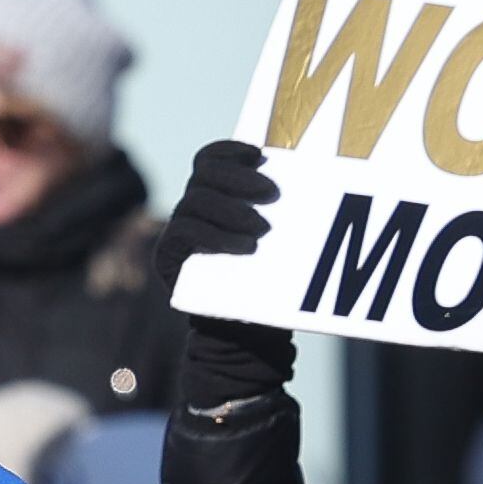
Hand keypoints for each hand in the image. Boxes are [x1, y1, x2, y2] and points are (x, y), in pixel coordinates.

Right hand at [160, 140, 297, 409]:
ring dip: (231, 209)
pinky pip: (185, 232)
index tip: (260, 156)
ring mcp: (178, 232)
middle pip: (203, 174)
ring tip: (261, 229)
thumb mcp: (278, 242)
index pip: (210, 159)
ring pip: (195, 201)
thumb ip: (280, 212)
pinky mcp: (169, 257)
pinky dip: (216, 236)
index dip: (230, 150)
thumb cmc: (268, 280)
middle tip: (271, 194)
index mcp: (215, 196)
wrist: (247, 332)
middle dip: (238, 179)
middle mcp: (192, 209)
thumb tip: (313, 176)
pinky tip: (245, 247)